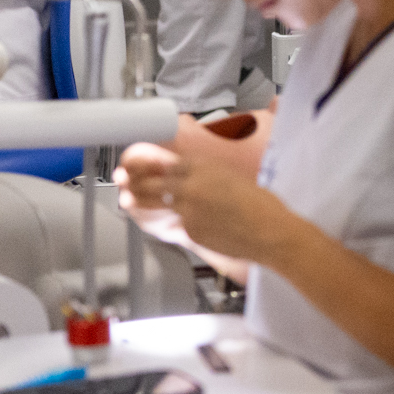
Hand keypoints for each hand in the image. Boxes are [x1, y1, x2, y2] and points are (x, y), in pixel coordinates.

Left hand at [116, 138, 296, 263]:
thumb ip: (208, 174)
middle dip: (135, 180)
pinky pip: (178, 223)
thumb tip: (193, 176)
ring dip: (139, 199)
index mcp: (204, 166)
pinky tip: (179, 221)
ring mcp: (187, 209)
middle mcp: (191, 185)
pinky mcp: (189, 229)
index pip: (166, 162)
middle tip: (124, 179)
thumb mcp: (233, 177)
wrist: (269, 231)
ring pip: (156, 201)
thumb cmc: (262, 205)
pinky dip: (178, 221)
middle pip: (152, 181)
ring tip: (129, 198)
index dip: (148, 163)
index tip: (137, 163)